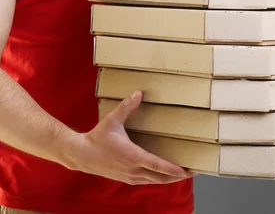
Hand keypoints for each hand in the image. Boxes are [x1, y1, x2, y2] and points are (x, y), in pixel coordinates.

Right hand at [64, 90, 193, 184]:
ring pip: (154, 181)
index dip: (174, 169)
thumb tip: (138, 93)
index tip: (187, 170)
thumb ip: (126, 106)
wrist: (82, 155)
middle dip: (177, 176)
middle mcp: (134, 170)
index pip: (158, 166)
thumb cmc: (97, 138)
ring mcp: (130, 176)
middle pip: (160, 178)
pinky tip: (162, 175)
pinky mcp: (126, 178)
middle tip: (192, 171)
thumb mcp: (112, 120)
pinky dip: (157, 179)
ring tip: (182, 174)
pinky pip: (146, 181)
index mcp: (133, 156)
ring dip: (168, 179)